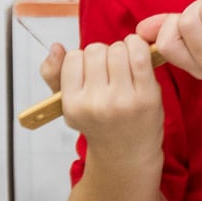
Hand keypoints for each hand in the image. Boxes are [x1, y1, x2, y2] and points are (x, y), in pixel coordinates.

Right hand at [51, 37, 163, 156]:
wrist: (126, 154)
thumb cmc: (97, 123)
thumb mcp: (68, 104)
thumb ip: (53, 74)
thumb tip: (56, 47)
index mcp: (73, 105)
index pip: (73, 58)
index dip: (83, 60)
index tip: (91, 71)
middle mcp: (97, 104)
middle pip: (95, 50)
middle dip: (102, 54)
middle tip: (109, 68)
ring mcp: (123, 100)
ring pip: (117, 49)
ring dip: (121, 49)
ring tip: (123, 64)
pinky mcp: (147, 96)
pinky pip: (141, 55)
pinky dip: (139, 46)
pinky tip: (137, 54)